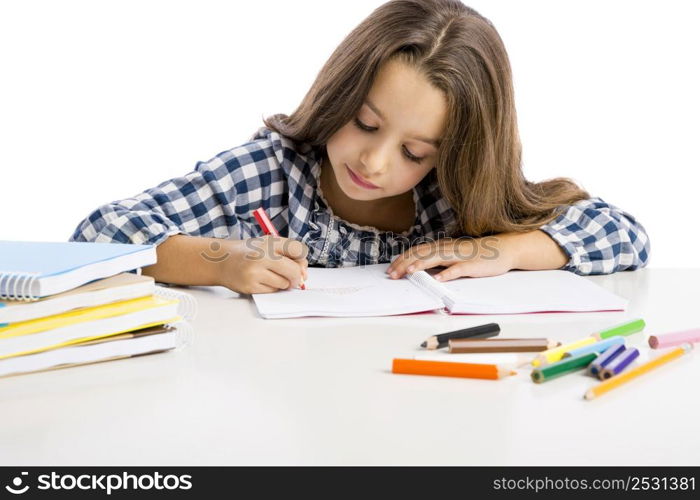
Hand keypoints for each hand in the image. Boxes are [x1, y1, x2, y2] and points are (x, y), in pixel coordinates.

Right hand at [218, 236, 308, 293]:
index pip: (298, 250)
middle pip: (294, 271)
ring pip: (284, 284)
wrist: (221, 261)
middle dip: (296, 277)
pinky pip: (272, 291)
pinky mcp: (250, 286)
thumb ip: (287, 254)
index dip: (302, 259)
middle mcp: (262, 255)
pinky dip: (271, 288)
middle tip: (292, 277)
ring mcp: (255, 272)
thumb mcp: (267, 245)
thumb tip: (304, 274)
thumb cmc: (249, 253)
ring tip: (270, 275)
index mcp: (269, 242)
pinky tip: (262, 281)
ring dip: (282, 283)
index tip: (298, 263)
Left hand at [386, 235, 517, 281]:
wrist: (503, 248)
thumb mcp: (453, 254)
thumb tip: (420, 267)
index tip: (391, 269)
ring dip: (421, 265)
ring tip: (408, 272)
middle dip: (405, 263)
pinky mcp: (472, 264)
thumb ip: (438, 259)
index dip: (402, 259)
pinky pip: (458, 269)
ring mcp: (460, 256)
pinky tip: (438, 279)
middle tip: (392, 274)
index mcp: (442, 246)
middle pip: (422, 254)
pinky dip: (447, 273)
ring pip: (437, 259)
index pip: (417, 250)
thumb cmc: (476, 254)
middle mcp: (448, 249)